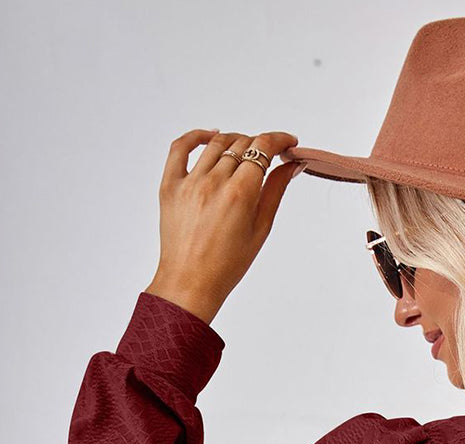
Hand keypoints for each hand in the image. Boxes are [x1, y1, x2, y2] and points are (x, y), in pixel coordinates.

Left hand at [144, 128, 300, 323]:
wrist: (190, 283)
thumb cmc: (227, 265)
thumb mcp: (260, 229)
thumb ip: (275, 191)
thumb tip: (290, 166)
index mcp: (240, 194)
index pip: (262, 148)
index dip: (279, 139)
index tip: (287, 143)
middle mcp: (214, 182)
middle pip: (242, 144)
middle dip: (260, 144)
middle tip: (270, 155)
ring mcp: (189, 182)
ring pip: (216, 143)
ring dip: (235, 141)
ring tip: (244, 151)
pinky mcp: (170, 184)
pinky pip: (180, 147)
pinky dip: (196, 135)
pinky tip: (210, 136)